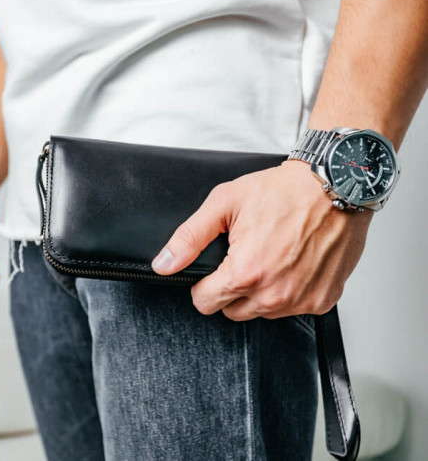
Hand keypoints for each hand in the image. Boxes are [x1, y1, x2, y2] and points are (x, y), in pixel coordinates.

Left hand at [151, 160, 372, 320]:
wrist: (334, 185)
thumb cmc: (283, 192)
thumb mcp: (225, 204)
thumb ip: (189, 238)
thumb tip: (164, 264)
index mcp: (245, 273)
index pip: (204, 303)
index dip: (203, 284)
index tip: (214, 269)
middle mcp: (274, 295)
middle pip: (232, 311)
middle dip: (230, 289)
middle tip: (244, 257)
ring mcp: (301, 301)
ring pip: (262, 312)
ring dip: (259, 292)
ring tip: (270, 256)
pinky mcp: (323, 300)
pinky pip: (293, 308)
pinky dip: (289, 291)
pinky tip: (292, 263)